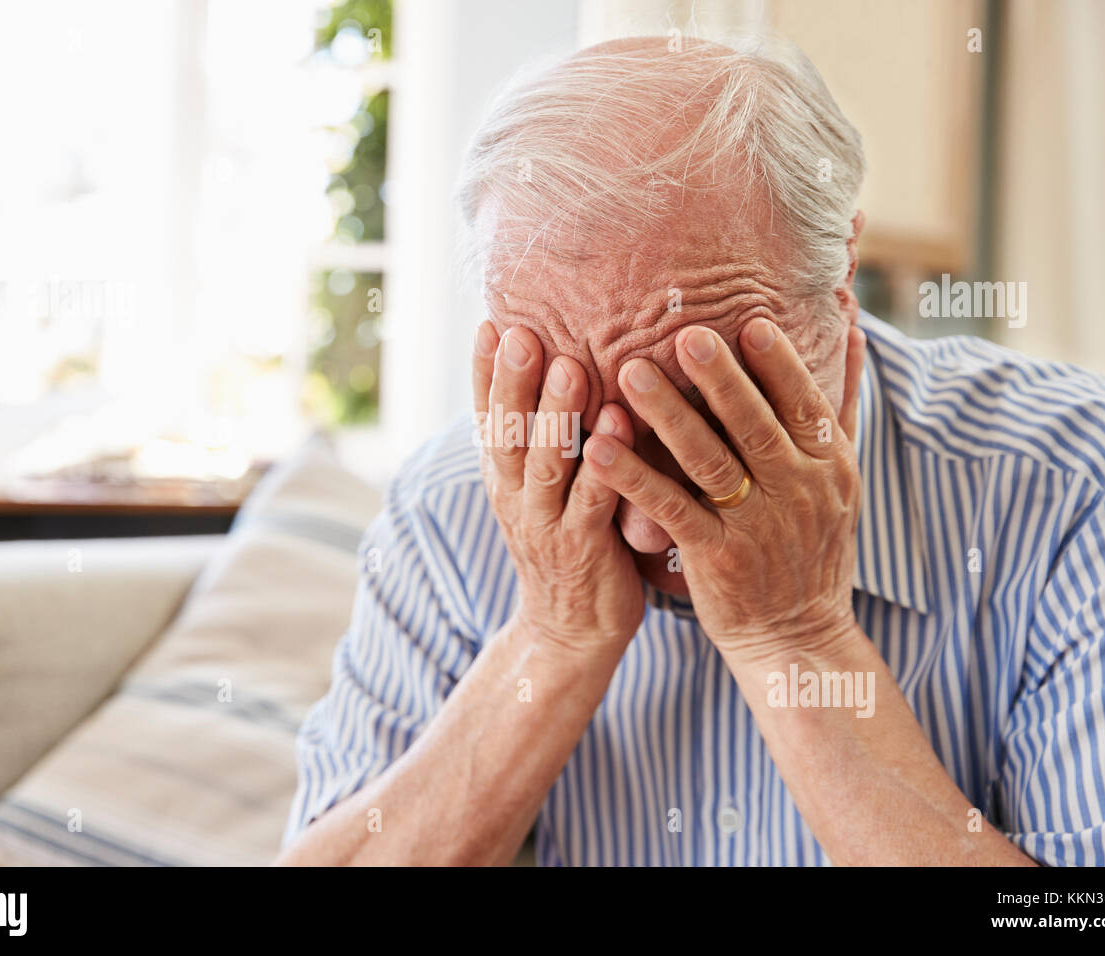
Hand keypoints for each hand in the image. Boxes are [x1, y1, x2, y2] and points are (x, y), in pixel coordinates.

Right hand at [472, 321, 645, 654]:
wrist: (571, 633)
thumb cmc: (570, 544)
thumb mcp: (544, 490)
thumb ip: (546, 439)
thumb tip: (558, 366)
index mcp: (503, 478)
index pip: (487, 417)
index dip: (485, 372)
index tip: (489, 322)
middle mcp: (515, 496)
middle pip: (507, 432)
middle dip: (511, 381)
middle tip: (519, 331)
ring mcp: (546, 524)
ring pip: (545, 462)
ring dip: (555, 413)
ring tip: (569, 364)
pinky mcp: (583, 549)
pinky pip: (593, 500)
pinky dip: (604, 462)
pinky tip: (619, 422)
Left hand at [581, 318, 866, 666]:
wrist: (799, 637)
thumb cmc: (814, 547)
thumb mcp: (843, 478)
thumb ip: (843, 406)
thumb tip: (855, 332)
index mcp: (827, 464)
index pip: (804, 403)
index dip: (778, 363)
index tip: (750, 321)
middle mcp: (796, 490)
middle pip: (754, 424)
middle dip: (719, 378)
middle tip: (684, 333)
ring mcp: (755, 526)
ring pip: (709, 461)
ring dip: (668, 416)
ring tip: (630, 374)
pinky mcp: (716, 558)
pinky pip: (670, 510)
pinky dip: (635, 478)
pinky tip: (600, 448)